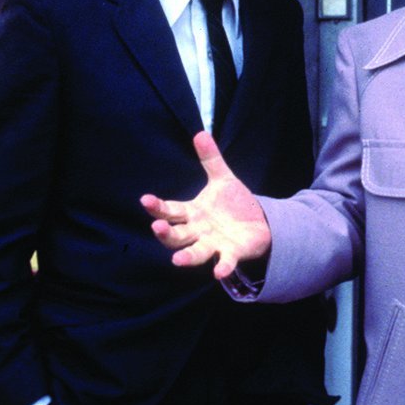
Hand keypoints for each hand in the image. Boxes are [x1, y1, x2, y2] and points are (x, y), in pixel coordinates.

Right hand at [141, 131, 271, 278]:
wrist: (258, 222)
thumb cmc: (233, 203)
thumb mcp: (222, 179)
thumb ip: (211, 159)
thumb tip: (200, 133)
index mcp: (193, 213)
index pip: (171, 210)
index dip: (158, 207)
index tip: (145, 199)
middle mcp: (198, 231)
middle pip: (176, 236)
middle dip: (165, 233)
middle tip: (157, 227)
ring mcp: (213, 244)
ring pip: (195, 253)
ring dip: (186, 257)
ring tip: (177, 261)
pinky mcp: (231, 253)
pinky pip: (225, 261)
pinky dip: (222, 266)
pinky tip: (218, 271)